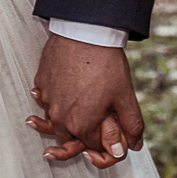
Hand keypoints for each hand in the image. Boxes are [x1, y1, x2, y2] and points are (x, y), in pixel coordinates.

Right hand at [26, 33, 144, 170]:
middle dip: (81, 133)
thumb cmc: (106, 63)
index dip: (102, 139)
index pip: (91, 146)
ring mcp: (47, 99)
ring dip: (65, 117)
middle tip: (93, 117)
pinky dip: (53, 98)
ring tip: (77, 105)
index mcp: (81, 125)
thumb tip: (135, 146)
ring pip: (54, 119)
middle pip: (69, 138)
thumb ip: (131, 126)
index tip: (108, 124)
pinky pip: (44, 99)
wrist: (85, 31)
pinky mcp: (41, 82)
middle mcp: (60, 117)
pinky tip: (63, 88)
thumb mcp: (125, 96)